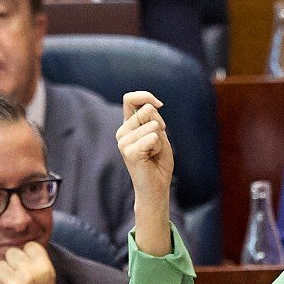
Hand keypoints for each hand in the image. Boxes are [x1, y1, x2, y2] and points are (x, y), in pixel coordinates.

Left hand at [0, 241, 74, 283]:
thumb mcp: (47, 281)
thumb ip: (35, 265)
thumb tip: (16, 251)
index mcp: (44, 268)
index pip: (29, 245)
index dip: (25, 255)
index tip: (26, 266)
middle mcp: (29, 274)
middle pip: (10, 253)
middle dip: (11, 265)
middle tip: (18, 280)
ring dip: (2, 277)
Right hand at [117, 91, 173, 255]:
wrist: (156, 187)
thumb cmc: (158, 161)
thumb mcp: (159, 134)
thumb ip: (153, 118)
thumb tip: (152, 105)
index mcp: (127, 126)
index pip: (130, 98)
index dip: (146, 96)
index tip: (159, 105)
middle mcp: (122, 132)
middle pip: (148, 110)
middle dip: (160, 125)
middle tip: (156, 144)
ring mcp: (123, 142)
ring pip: (154, 125)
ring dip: (160, 139)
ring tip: (153, 153)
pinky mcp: (130, 152)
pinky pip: (153, 138)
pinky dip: (159, 147)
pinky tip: (151, 158)